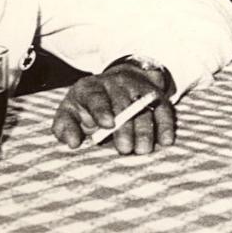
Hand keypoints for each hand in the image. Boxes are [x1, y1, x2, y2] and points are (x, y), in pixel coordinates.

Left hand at [52, 65, 175, 155]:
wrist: (115, 82)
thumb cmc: (86, 106)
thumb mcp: (69, 111)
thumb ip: (65, 127)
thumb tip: (72, 143)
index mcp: (90, 88)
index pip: (96, 97)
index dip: (102, 110)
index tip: (108, 124)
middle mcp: (115, 83)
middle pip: (123, 104)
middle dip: (125, 127)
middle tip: (125, 148)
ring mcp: (137, 87)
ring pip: (143, 108)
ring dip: (145, 130)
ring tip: (142, 149)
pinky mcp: (155, 94)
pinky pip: (162, 108)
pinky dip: (165, 124)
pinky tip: (166, 140)